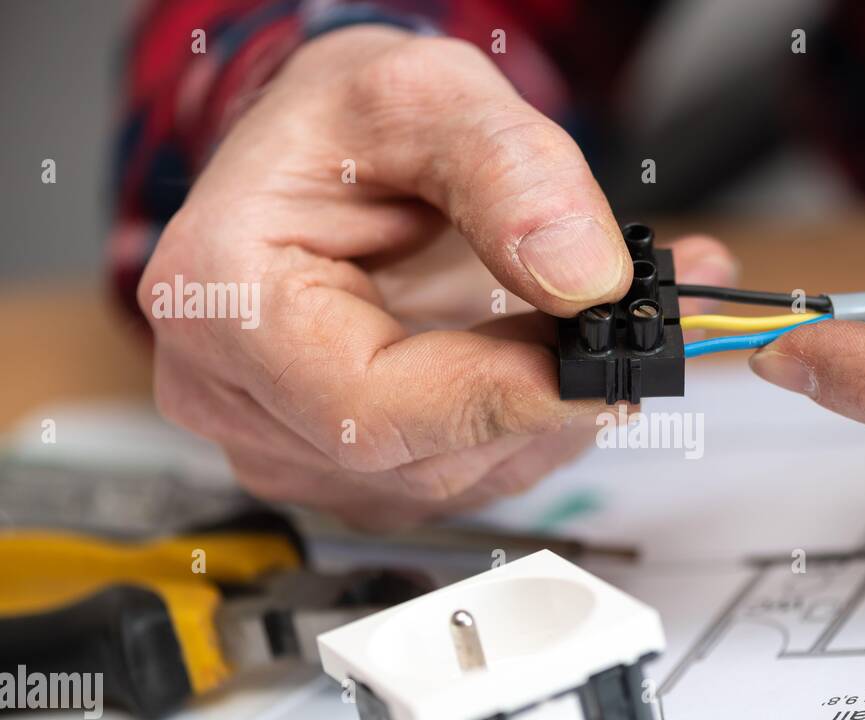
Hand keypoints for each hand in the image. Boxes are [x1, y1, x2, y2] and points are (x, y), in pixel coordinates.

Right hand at [139, 26, 733, 528]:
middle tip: (635, 328)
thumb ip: (511, 173)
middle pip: (425, 456)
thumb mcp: (433, 94)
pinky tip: (560, 356)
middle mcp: (241, 396)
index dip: (499, 399)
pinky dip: (534, 422)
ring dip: (552, 411)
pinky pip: (466, 474)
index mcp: (226, 297)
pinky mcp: (346, 469)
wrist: (324, 160)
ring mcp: (291, 446)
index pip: (370, 408)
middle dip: (546, 397)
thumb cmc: (347, 127)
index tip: (601, 366)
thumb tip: (584, 281)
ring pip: (460, 477)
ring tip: (601, 323)